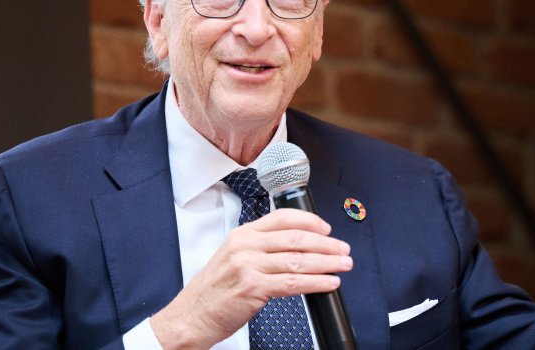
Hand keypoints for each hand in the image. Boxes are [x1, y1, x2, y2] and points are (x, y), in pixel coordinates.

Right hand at [151, 208, 351, 348]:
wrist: (191, 316)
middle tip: (343, 249)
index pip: (282, 218)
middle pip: (296, 238)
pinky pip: (293, 283)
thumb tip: (298, 247)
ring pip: (298, 260)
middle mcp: (245, 246)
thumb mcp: (233, 258)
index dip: (310, 221)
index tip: (327, 229)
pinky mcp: (253, 288)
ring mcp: (248, 266)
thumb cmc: (213, 292)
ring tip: (343, 265)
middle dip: (326, 244)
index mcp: (242, 234)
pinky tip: (329, 282)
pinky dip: (316, 282)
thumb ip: (260, 248)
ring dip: (327, 262)